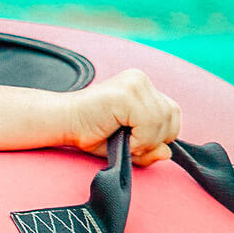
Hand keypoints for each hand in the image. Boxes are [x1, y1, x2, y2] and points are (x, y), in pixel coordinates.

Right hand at [63, 69, 180, 164]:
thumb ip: (149, 150)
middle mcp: (141, 79)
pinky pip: (150, 123)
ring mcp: (135, 83)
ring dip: (145, 141)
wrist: (61, 122)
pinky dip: (139, 139)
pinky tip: (120, 137)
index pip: (172, 113)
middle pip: (172, 117)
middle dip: (154, 139)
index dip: (159, 134)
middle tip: (128, 144)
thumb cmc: (89, 132)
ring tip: (123, 141)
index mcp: (142, 86)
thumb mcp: (127, 146)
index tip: (134, 141)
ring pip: (163, 120)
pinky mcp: (127, 93)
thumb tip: (168, 153)